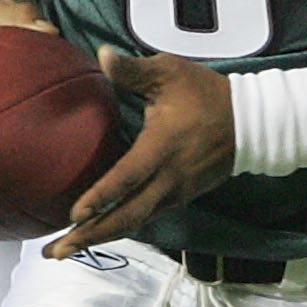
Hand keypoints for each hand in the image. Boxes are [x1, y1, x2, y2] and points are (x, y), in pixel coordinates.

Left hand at [44, 48, 232, 256]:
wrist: (252, 123)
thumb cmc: (206, 94)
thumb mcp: (170, 73)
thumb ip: (133, 69)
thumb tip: (102, 54)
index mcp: (160, 148)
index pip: (126, 179)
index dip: (100, 197)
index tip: (73, 215)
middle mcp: (167, 179)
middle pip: (126, 217)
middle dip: (89, 237)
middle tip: (55, 251)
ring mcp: (175, 193)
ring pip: (134, 223)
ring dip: (99, 238)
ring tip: (66, 250)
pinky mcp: (180, 198)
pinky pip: (144, 218)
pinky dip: (119, 228)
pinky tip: (97, 233)